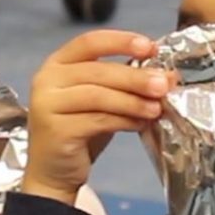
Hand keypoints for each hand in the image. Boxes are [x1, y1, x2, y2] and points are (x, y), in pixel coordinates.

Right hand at [25, 30, 171, 205]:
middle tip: (162, 84)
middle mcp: (47, 79)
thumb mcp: (104, 103)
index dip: (121, 42)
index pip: (90, 42)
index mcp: (58, 64)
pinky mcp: (55, 129)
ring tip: (156, 108)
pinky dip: (123, 121)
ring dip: (132, 100)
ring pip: (98, 96)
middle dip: (134, 77)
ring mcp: (47, 104)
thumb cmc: (80, 132)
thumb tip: (167, 77)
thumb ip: (127, 87)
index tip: (149, 47)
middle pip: (98, 71)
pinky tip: (140, 123)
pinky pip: (97, 120)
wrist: (54, 172)